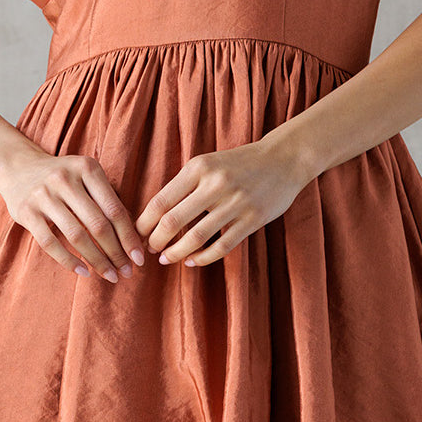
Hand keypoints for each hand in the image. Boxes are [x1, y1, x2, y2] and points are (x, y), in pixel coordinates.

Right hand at [0, 147, 144, 282]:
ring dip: (96, 260)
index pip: (114, 209)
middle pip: (97, 224)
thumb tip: (132, 237)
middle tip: (127, 272)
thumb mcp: (85, 175)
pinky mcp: (26, 212)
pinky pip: (50, 243)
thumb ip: (106, 198)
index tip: (139, 258)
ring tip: (109, 275)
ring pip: (76, 236)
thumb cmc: (63, 177)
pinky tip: (83, 272)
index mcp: (87, 168)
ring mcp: (43, 196)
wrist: (18, 167)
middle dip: (116, 253)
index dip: (129, 237)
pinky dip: (69, 261)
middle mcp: (65, 179)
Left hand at [134, 138, 307, 267]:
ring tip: (166, 259)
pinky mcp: (253, 219)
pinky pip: (221, 246)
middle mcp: (215, 183)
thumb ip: (184, 185)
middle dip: (156, 241)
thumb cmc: (238, 164)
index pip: (161, 200)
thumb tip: (154, 216)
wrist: (283, 159)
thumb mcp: (208, 163)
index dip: (144, 223)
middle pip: (173, 220)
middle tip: (150, 250)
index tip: (137, 235)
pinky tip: (191, 261)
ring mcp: (235, 202)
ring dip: (175, 253)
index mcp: (199, 167)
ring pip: (195, 237)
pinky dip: (202, 258)